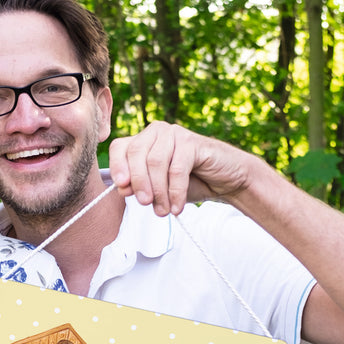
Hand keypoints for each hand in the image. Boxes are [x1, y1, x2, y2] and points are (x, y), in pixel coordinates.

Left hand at [108, 121, 251, 215]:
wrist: (226, 181)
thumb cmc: (189, 183)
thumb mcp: (158, 189)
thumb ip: (139, 187)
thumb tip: (122, 188)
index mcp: (143, 140)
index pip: (120, 147)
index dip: (117, 166)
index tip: (121, 188)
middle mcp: (156, 132)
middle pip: (136, 154)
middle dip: (138, 182)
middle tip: (145, 204)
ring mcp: (175, 134)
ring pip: (155, 162)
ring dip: (158, 191)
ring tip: (163, 211)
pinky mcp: (192, 142)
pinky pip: (176, 169)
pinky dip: (175, 192)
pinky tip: (177, 207)